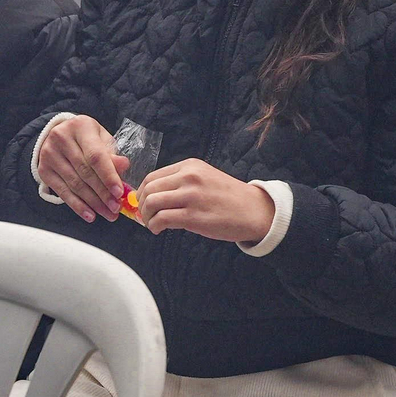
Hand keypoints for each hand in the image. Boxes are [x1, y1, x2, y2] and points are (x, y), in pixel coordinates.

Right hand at [37, 116, 128, 221]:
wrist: (60, 136)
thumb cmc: (87, 139)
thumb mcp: (101, 140)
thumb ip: (112, 154)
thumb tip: (123, 166)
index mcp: (81, 127)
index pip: (96, 155)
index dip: (108, 175)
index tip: (119, 192)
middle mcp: (61, 138)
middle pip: (85, 172)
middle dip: (103, 193)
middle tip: (115, 208)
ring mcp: (49, 154)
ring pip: (75, 184)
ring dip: (93, 203)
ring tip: (108, 213)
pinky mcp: (44, 170)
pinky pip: (63, 192)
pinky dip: (78, 206)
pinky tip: (90, 215)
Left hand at [136, 159, 274, 243]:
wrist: (254, 210)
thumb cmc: (229, 197)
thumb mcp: (205, 177)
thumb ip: (182, 182)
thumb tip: (154, 196)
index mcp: (190, 166)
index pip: (152, 176)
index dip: (142, 192)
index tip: (143, 203)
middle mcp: (189, 177)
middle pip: (148, 189)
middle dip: (141, 205)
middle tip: (146, 216)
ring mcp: (191, 196)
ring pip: (151, 203)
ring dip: (146, 217)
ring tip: (153, 224)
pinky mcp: (193, 216)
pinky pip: (162, 219)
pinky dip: (154, 226)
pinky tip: (159, 230)